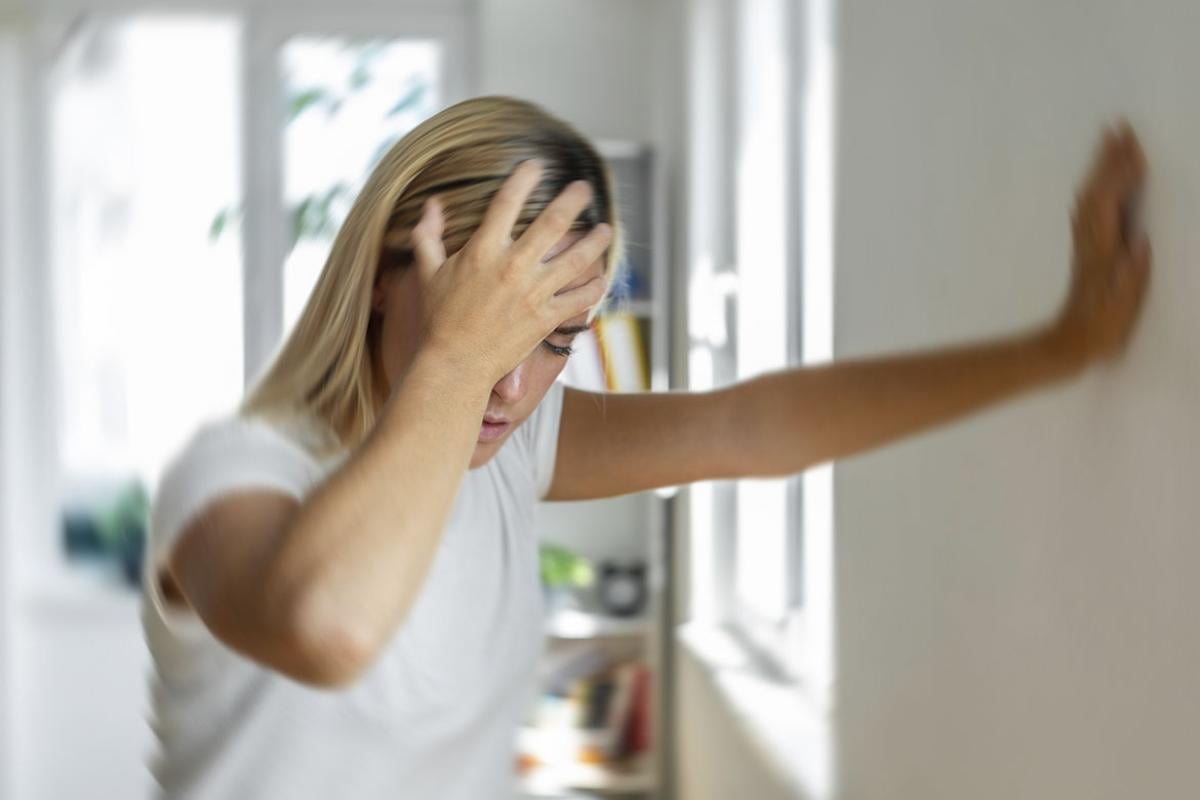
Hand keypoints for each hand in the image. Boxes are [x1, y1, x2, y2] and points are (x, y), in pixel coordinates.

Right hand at [409, 160, 610, 383]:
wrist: (455, 364)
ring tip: (606, 229)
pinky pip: (580, 298)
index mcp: (483, 251)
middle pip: (552, 222)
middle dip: (573, 200)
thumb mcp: (428, 272)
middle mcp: (512, 267)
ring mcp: (533, 293)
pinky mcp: (546, 319)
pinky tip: (602, 277)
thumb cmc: (439, 318)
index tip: (537, 165)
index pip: (507, 203)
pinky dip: (595, 287)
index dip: (524, 178)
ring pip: (576, 259)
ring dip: (595, 241)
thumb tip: (432, 204)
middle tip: (584, 188)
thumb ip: (428, 235)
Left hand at [1046, 121, 1151, 366]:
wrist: (1068, 345)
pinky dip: (1097, 187)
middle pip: (1096, 191)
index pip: (1111, 202)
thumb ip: (1131, 275)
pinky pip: (1089, 209)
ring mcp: (1085, 245)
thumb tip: (1139, 242)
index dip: (1121, 173)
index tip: (1133, 145)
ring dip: (1100, 167)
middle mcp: (1090, 242)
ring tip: (1109, 140)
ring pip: (1089, 197)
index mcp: (1102, 251)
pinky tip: (1100, 181)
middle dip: (1108, 158)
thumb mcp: (1123, 307)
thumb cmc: (1101, 330)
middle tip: (1117, 125)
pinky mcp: (1086, 251)